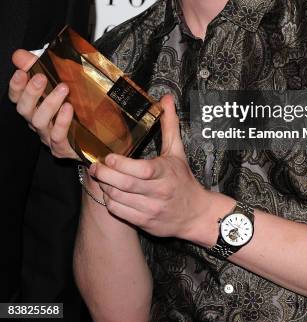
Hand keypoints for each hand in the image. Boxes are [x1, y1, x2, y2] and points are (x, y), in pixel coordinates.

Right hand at [8, 49, 79, 159]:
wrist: (100, 136)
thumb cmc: (77, 107)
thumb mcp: (60, 82)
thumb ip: (39, 67)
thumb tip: (19, 54)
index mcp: (35, 106)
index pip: (17, 96)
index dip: (16, 85)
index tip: (21, 71)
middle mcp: (38, 121)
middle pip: (24, 109)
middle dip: (31, 92)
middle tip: (41, 77)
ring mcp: (48, 135)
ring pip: (40, 121)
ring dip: (49, 103)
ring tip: (63, 88)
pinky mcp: (63, 147)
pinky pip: (58, 136)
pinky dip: (61, 122)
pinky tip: (69, 108)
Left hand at [90, 94, 218, 239]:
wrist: (195, 213)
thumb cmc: (183, 179)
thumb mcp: (177, 151)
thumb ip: (169, 125)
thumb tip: (167, 98)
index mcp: (166, 173)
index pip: (142, 170)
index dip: (122, 165)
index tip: (109, 157)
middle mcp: (158, 192)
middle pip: (125, 185)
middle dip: (105, 176)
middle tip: (95, 166)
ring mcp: (151, 209)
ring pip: (119, 199)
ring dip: (105, 187)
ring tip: (100, 176)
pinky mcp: (144, 222)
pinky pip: (120, 213)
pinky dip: (110, 202)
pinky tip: (109, 192)